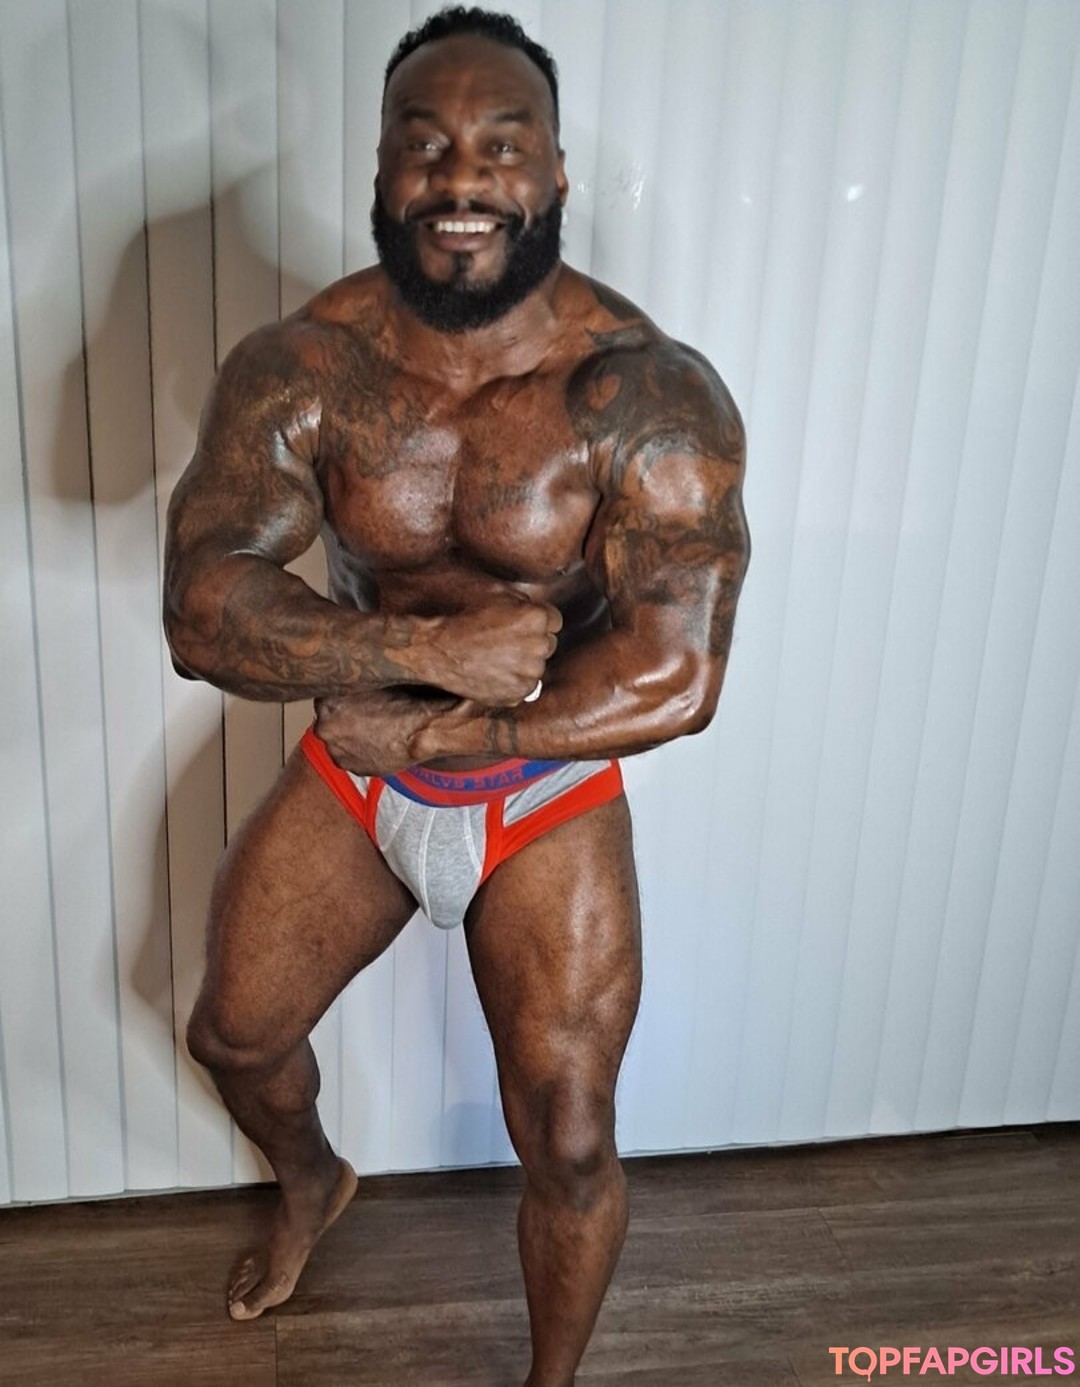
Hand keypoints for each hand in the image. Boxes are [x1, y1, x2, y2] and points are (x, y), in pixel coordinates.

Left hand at [313, 687, 455, 774]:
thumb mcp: (372, 680)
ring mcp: (338, 752)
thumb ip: (352, 681)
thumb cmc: (403, 702)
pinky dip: (361, 751)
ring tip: (374, 727)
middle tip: (364, 712)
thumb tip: (344, 676)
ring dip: (351, 735)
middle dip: (342, 717)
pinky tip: (377, 741)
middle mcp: (326, 729)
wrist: (423, 731)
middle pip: (328, 720)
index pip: (324, 697)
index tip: (351, 696)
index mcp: (326, 704)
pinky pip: (352, 756)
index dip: (339, 696)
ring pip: (339, 740)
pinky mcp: (353, 768)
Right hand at [420, 587, 561, 705]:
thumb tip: (534, 607)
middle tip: (503, 641)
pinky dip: (513, 682)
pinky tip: (493, 672)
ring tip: (495, 658)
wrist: (436, 649)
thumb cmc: (462, 617)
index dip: (535, 622)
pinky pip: (526, 687)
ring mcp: (529, 673)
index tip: (519, 625)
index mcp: (536, 618)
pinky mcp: (518, 694)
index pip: (554, 621)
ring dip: (523, 664)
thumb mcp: (494, 593)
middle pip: (548, 644)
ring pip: (536, 667)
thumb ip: (522, 600)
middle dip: (531, 642)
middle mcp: (538, 646)